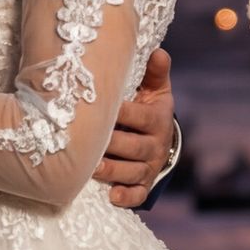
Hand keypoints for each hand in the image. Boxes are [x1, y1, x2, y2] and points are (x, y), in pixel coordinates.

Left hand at [94, 48, 176, 209]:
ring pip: (132, 171)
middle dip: (112, 145)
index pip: (140, 116)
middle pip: (134, 146)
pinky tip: (112, 196)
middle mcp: (155, 145)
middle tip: (87, 142)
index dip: (123, 113)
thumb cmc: (149, 109)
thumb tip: (159, 51)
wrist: (161, 140)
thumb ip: (155, 73)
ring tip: (92, 169)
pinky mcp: (144, 184)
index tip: (103, 108)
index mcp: (157, 119)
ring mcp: (149, 166)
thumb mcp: (155, 90)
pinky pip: (138, 194)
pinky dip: (126, 197)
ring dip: (113, 171)